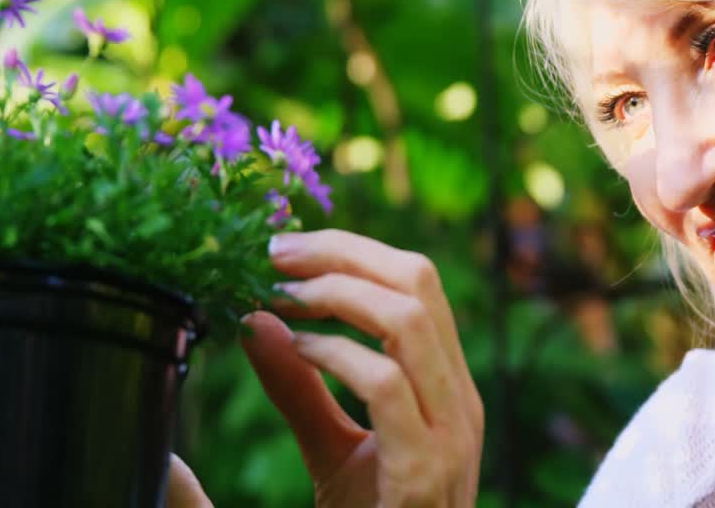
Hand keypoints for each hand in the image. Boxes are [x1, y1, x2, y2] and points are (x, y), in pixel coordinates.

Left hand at [255, 229, 483, 505]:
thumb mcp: (331, 447)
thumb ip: (299, 387)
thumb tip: (254, 324)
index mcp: (447, 384)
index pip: (415, 280)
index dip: (349, 249)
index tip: (284, 247)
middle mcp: (459, 398)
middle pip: (418, 279)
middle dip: (342, 251)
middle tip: (274, 253)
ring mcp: (449, 433)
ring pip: (408, 319)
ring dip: (335, 291)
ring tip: (280, 295)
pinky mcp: (423, 468)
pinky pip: (384, 384)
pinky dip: (332, 354)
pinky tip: (293, 349)